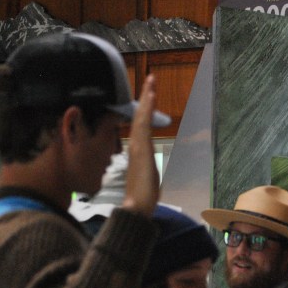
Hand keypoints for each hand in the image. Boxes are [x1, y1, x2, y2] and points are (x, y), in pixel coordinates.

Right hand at [121, 74, 159, 216]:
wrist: (136, 208)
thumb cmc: (140, 198)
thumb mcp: (147, 178)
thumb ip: (145, 169)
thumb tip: (146, 167)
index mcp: (138, 150)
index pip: (141, 124)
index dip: (144, 108)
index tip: (149, 94)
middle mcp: (137, 145)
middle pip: (140, 116)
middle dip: (146, 97)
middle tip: (151, 78)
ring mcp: (139, 146)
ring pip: (142, 116)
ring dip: (148, 98)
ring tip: (152, 81)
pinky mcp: (142, 149)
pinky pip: (144, 124)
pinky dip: (147, 109)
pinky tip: (151, 97)